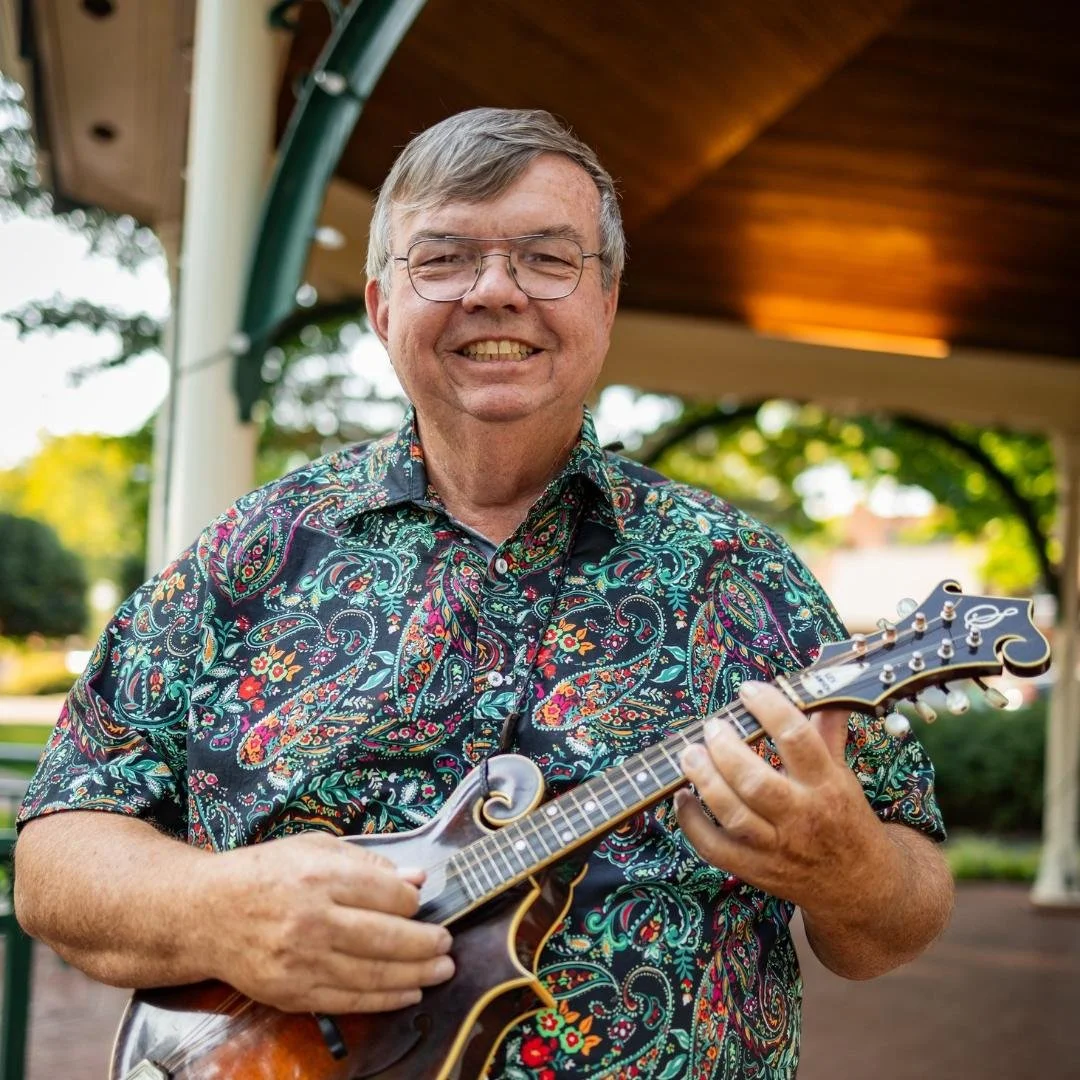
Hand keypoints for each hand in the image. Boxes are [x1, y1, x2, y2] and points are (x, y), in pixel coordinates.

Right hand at [199, 832, 454, 1013]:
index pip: (387, 893)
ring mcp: (301, 961)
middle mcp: (312, 920)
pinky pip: (349, 1000)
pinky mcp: (291, 993)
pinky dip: (384, 1000)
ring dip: (416, 976)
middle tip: (448, 943)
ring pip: (372, 974)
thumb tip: (416, 878)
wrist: (206, 914)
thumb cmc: (264, 873)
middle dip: (426, 943)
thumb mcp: (315, 848)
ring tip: (442, 970)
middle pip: (386, 938)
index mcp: (320, 876)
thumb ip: (368, 862)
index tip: (422, 903)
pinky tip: (409, 993)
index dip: (413, 900)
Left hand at [676, 681, 896, 916]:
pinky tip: (681, 798)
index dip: (769, 708)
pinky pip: (715, 848)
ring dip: (705, 781)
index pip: (798, 738)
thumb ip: (827, 730)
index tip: (748, 690)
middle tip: (711, 726)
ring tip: (688, 754)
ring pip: (734, 815)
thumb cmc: (845, 820)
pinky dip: (691, 823)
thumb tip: (825, 686)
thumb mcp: (843, 774)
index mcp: (827, 785)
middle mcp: (801, 816)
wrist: (860, 887)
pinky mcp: (755, 870)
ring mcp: (776, 847)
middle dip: (726, 750)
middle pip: (757, 781)